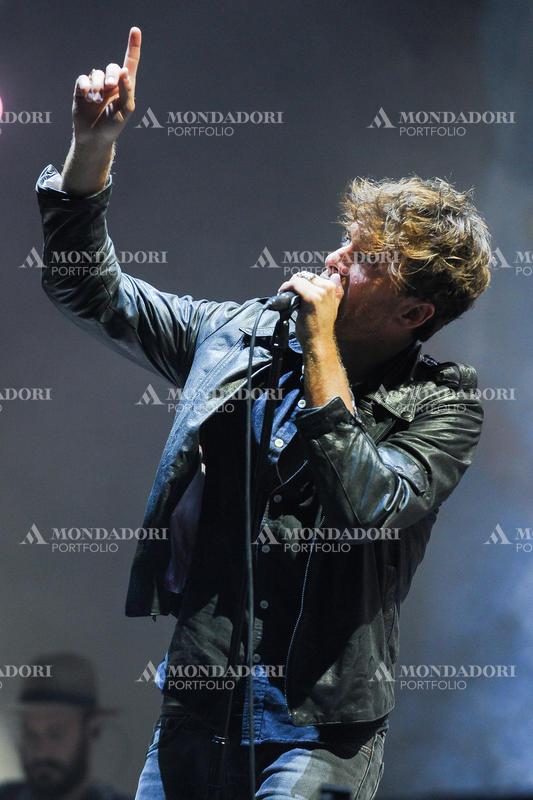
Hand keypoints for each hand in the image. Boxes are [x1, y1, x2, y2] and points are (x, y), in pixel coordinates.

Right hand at [72, 27, 141, 143]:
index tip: (135, 31)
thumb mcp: (125, 110)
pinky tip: (86, 96)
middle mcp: (111, 83)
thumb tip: (125, 71)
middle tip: (109, 88)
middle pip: (112, 67)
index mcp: (125, 87)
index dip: (133, 47)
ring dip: (97, 86)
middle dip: (112, 75)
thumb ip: (127, 91)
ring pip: (97, 73)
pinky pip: (83, 79)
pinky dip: (85, 86)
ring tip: (96, 100)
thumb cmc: (113, 126)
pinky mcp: (82, 89)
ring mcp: (96, 85)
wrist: (94, 138)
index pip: (130, 63)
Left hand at [276, 271, 343, 348]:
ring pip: (299, 279)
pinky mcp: (311, 298)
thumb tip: (335, 277)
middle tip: (288, 292)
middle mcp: (328, 289)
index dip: (301, 282)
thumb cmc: (320, 328)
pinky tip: (282, 293)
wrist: (319, 342)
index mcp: (333, 288)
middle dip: (295, 283)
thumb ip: (334, 293)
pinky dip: (286, 287)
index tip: (295, 290)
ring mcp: (321, 293)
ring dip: (289, 285)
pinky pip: (295, 284)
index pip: (312, 276)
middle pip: (305, 276)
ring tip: (285, 294)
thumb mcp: (331, 307)